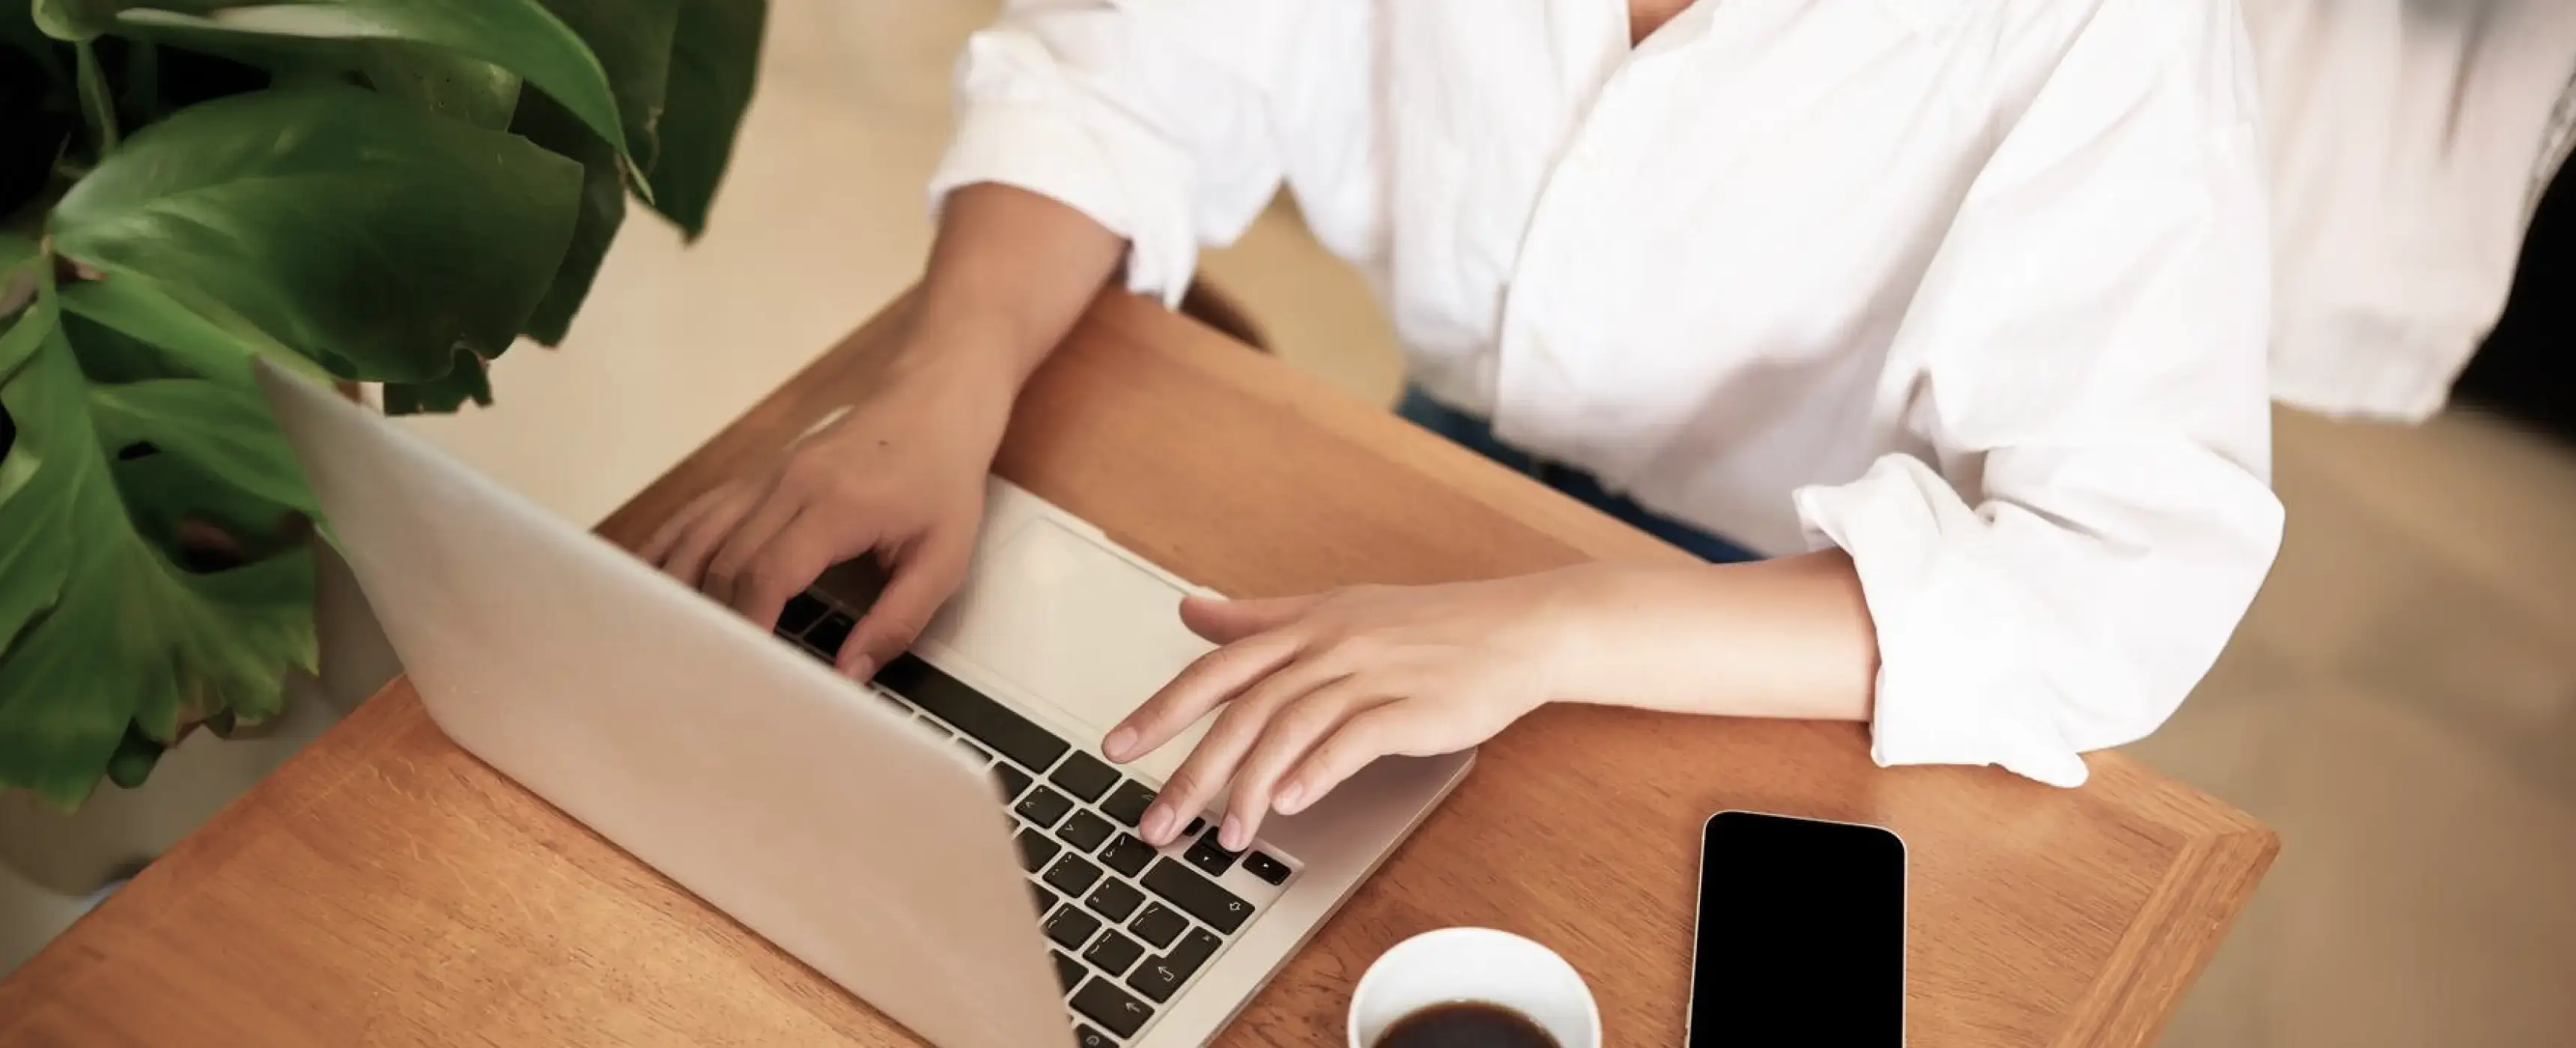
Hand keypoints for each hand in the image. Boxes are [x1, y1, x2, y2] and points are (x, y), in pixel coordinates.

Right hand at [639, 335, 1013, 678]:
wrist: (932, 402)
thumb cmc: (942, 480)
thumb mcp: (943, 558)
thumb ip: (898, 620)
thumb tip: (850, 674)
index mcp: (836, 504)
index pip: (768, 571)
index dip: (747, 624)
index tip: (743, 669)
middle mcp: (788, 484)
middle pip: (726, 561)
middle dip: (715, 621)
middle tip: (712, 672)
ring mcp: (765, 474)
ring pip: (699, 535)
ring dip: (682, 589)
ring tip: (675, 641)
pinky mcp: (756, 473)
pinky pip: (698, 511)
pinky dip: (670, 547)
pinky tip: (652, 581)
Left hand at [1103, 571, 1602, 849]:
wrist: (1517, 629)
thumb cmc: (1426, 626)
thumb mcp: (1335, 610)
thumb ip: (1259, 617)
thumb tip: (1192, 611)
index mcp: (1304, 625)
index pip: (1217, 669)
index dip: (1163, 709)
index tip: (1117, 748)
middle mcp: (1329, 646)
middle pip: (1243, 710)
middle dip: (1193, 770)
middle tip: (1158, 821)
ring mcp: (1371, 675)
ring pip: (1291, 730)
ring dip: (1252, 786)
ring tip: (1228, 833)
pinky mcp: (1412, 707)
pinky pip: (1353, 739)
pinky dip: (1318, 771)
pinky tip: (1293, 802)